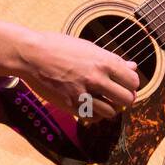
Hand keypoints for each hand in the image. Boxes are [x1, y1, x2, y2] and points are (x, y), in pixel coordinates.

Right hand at [14, 29, 139, 120]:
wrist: (31, 55)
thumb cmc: (58, 47)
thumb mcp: (88, 47)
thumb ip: (112, 60)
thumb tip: (132, 66)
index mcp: (104, 61)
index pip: (133, 81)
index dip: (131, 84)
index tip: (124, 83)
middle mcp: (96, 78)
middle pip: (127, 99)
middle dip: (124, 98)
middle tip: (117, 95)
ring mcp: (83, 93)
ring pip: (111, 112)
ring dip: (109, 107)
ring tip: (102, 100)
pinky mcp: (70, 105)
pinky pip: (92, 118)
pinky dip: (94, 114)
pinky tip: (90, 105)